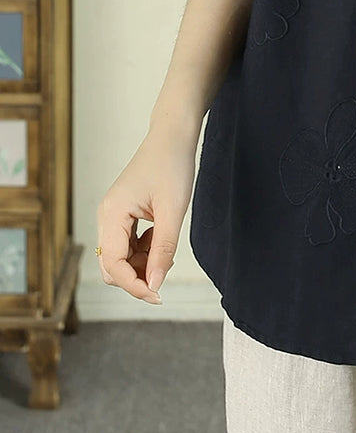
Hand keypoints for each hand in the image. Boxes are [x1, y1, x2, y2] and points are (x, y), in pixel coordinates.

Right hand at [96, 119, 198, 304]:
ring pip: (120, 257)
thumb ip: (163, 249)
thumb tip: (155, 283)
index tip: (158, 296)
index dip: (134, 286)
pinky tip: (161, 240)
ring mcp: (113, 216)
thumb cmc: (172, 166)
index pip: (114, 266)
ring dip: (142, 263)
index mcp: (112, 214)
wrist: (173, 136)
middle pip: (111, 266)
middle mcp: (106, 217)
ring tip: (167, 251)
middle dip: (136, 277)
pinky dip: (144, 250)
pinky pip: (128, 244)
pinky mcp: (123, 214)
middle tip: (165, 278)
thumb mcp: (173, 211)